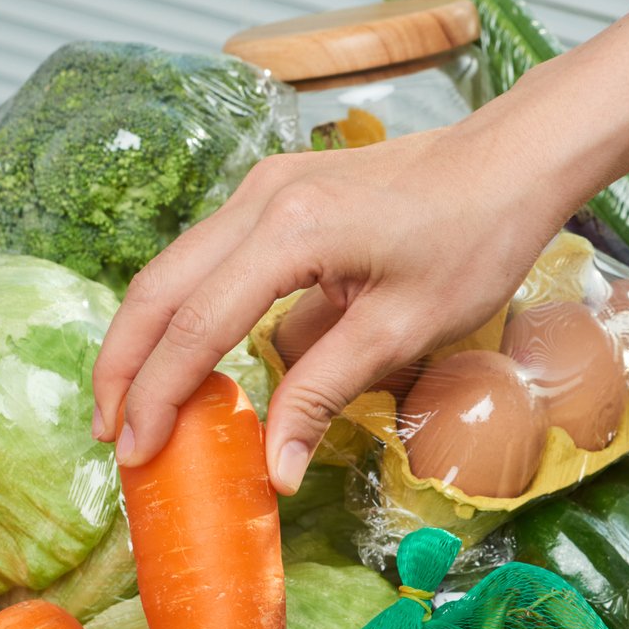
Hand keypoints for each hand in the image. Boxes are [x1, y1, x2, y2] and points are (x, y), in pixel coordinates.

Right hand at [92, 0, 628, 490]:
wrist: (516, 159)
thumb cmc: (476, 236)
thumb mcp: (405, 329)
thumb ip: (324, 393)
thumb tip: (274, 470)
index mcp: (289, 232)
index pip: (194, 327)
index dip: (158, 396)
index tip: (136, 454)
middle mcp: (261, 197)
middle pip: (159, 288)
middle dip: (126, 367)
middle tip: (112, 436)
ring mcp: (267, 185)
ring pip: (179, 267)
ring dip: (152, 336)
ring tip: (141, 405)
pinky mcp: (284, 188)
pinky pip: (217, 253)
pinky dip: (193, 306)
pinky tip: (199, 355)